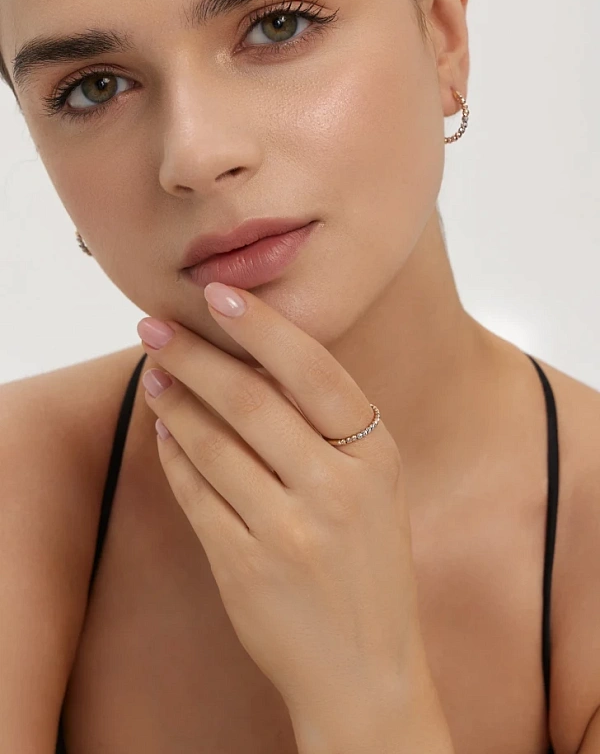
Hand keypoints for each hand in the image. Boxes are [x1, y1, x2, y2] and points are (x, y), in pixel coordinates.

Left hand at [136, 282, 421, 721]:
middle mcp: (336, 488)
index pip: (313, 371)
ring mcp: (290, 530)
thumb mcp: (375, 488)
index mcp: (376, 457)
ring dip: (175, 402)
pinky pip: (195, 492)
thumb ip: (329, 429)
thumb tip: (254, 361)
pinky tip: (164, 430)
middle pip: (251, 400)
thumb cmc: (369, 568)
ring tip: (155, 374)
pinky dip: (173, 454)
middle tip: (155, 326)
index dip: (262, 326)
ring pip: (212, 443)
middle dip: (195, 355)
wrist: (366, 668)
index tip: (218, 294)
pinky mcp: (246, 565)